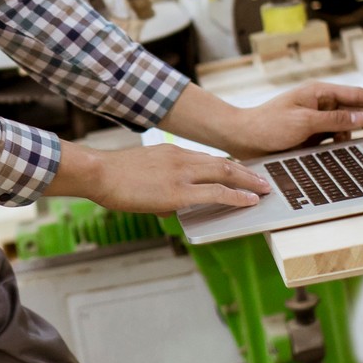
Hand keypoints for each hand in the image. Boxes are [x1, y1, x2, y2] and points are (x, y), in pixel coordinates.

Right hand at [47, 140, 271, 215]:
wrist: (99, 172)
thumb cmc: (112, 176)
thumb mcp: (142, 174)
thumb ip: (159, 188)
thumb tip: (167, 209)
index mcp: (172, 153)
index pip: (208, 159)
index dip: (229, 166)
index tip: (242, 171)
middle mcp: (181, 159)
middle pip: (223, 163)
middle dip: (246, 172)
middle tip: (263, 179)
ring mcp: (181, 174)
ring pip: (225, 174)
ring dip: (248, 182)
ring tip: (264, 190)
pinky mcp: (177, 192)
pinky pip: (215, 193)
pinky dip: (236, 196)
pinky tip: (248, 201)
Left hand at [243, 82, 362, 154]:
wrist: (243, 138)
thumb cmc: (268, 124)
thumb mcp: (303, 121)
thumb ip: (334, 119)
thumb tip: (362, 116)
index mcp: (319, 93)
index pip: (356, 94)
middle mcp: (320, 104)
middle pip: (355, 111)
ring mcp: (317, 120)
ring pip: (347, 126)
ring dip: (359, 134)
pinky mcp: (312, 135)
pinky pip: (335, 138)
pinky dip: (345, 143)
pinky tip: (353, 152)